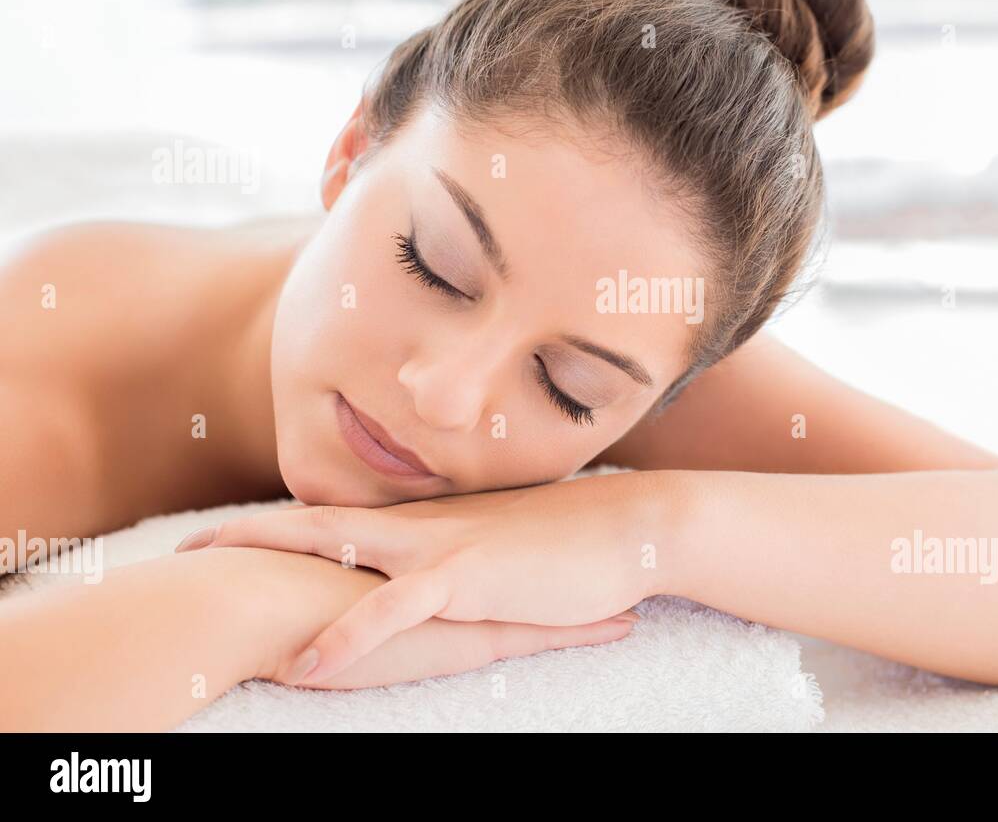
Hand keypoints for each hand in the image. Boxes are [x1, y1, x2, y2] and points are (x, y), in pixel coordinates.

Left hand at [177, 469, 682, 685]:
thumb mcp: (506, 550)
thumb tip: (445, 576)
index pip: (343, 517)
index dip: (285, 522)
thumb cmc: (571, 543)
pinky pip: (392, 609)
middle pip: (318, 520)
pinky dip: (346, 636)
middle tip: (187, 542)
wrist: (628, 527)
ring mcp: (439, 549)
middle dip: (250, 530)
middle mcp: (422, 527)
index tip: (234, 530)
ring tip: (210, 583)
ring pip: (336, 550)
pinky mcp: (465, 580)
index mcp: (428, 523)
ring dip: (271, 561)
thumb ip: (468, 559)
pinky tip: (308, 662)